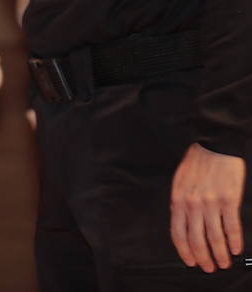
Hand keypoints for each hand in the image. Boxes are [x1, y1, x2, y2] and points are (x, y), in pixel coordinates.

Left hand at [171, 143, 244, 271]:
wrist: (214, 147)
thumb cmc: (196, 164)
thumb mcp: (179, 183)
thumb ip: (179, 204)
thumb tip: (181, 224)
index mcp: (178, 200)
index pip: (178, 233)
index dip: (184, 251)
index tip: (190, 262)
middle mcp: (193, 204)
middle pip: (196, 239)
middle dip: (203, 258)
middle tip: (209, 268)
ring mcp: (211, 203)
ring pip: (214, 237)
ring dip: (220, 254)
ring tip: (224, 263)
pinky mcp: (229, 200)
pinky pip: (231, 227)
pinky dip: (234, 241)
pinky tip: (236, 249)